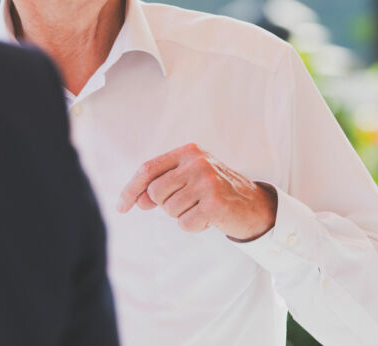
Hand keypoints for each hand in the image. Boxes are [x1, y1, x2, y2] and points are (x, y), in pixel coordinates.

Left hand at [116, 143, 277, 240]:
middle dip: (166, 205)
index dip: (131, 189)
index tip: (122, 207)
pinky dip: (194, 226)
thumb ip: (163, 185)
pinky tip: (210, 218)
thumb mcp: (189, 180)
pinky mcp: (215, 203)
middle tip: (189, 203)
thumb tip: (139, 200)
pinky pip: (185, 223)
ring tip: (202, 208)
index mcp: (188, 151)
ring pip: (170, 210)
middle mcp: (197, 162)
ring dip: (183, 215)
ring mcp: (207, 181)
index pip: (148, 169)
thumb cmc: (216, 192)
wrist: (255, 206)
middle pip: (156, 192)